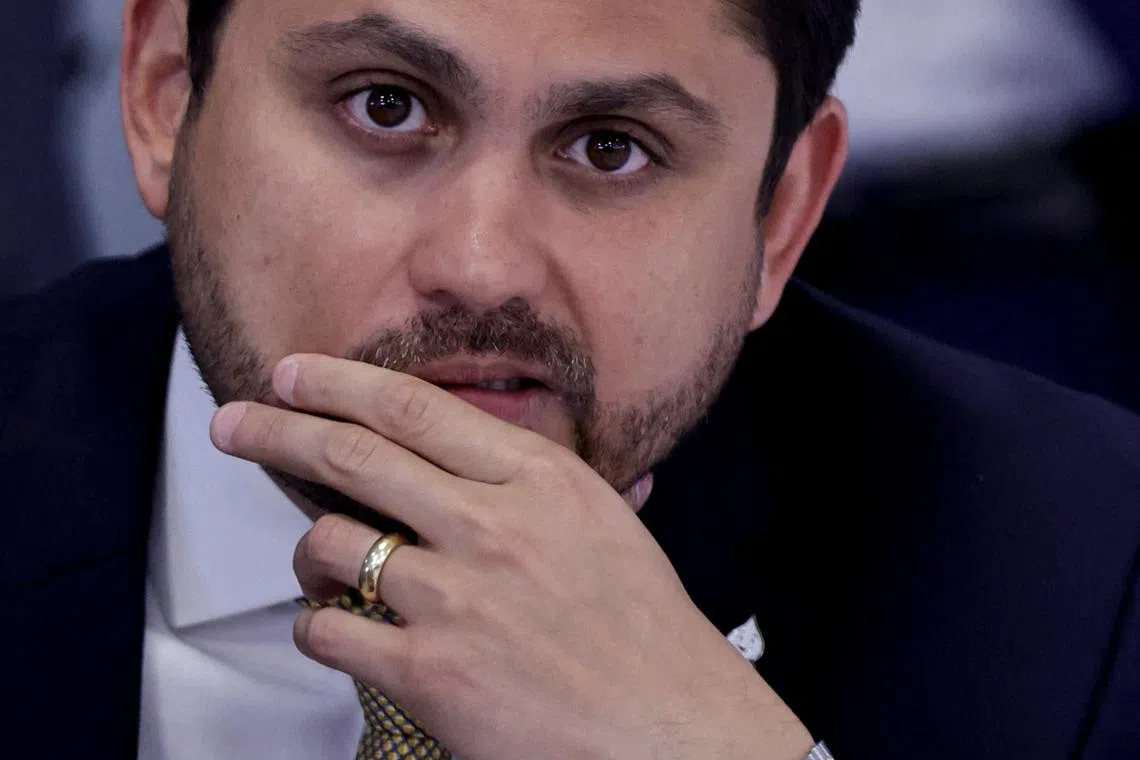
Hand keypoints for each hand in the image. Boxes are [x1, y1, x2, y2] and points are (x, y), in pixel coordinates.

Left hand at [211, 354, 812, 759]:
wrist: (667, 727)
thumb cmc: (642, 627)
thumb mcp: (602, 521)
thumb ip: (533, 477)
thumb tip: (469, 438)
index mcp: (539, 479)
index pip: (413, 407)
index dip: (337, 381)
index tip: (292, 373)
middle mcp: (491, 526)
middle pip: (352, 456)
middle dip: (276, 429)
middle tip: (234, 421)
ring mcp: (456, 599)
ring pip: (330, 542)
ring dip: (309, 549)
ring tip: (321, 562)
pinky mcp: (428, 672)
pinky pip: (328, 629)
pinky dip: (317, 622)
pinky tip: (338, 624)